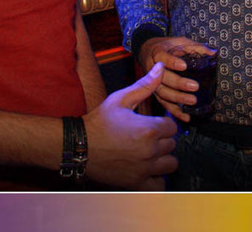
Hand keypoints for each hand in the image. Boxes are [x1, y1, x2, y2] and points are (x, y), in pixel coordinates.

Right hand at [83, 63, 178, 189]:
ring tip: (149, 153)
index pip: (172, 127)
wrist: (79, 145)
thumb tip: (161, 68)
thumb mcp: (121, 99)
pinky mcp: (137, 183)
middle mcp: (149, 150)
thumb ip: (145, 85)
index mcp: (149, 129)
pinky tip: (148, 169)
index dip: (162, 124)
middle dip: (162, 140)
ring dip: (162, 158)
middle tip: (146, 137)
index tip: (151, 125)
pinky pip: (160, 184)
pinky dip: (157, 178)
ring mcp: (144, 168)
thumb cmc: (99, 122)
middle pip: (172, 144)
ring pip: (170, 163)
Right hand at [137, 36, 214, 121]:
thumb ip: (195, 47)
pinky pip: (164, 103)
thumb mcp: (179, 41)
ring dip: (177, 99)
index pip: (162, 58)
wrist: (148, 52)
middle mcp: (152, 69)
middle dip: (178, 83)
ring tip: (192, 101)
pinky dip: (175, 111)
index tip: (183, 65)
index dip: (172, 62)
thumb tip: (212, 52)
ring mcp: (152, 83)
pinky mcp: (156, 93)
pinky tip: (186, 116)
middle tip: (194, 86)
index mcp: (157, 53)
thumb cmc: (167, 47)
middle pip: (163, 79)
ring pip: (162, 93)